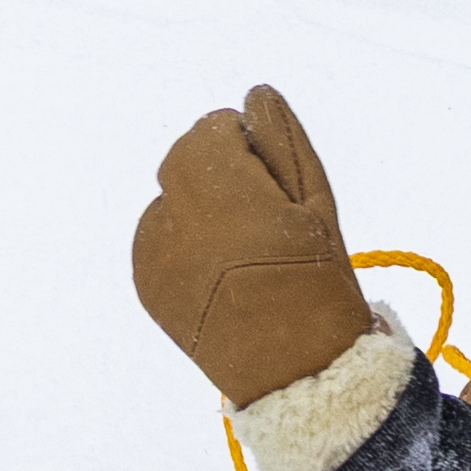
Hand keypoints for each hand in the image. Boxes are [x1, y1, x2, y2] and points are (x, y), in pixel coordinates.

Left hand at [128, 85, 375, 402]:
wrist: (299, 375)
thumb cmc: (322, 284)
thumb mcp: (318, 206)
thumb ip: (282, 142)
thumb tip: (254, 96)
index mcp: (229, 202)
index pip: (208, 134)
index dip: (238, 138)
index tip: (265, 162)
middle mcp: (182, 227)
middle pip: (181, 163)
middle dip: (215, 167)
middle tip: (258, 203)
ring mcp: (158, 260)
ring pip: (168, 199)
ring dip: (198, 203)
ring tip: (241, 242)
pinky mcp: (148, 286)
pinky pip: (156, 237)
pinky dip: (182, 238)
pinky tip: (220, 265)